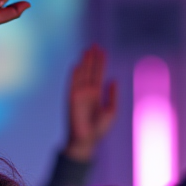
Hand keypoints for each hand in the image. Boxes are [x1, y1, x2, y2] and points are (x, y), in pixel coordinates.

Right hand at [63, 44, 117, 161]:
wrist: (87, 140)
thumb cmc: (100, 129)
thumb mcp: (112, 110)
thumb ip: (113, 95)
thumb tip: (113, 79)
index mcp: (96, 94)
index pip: (98, 74)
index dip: (100, 62)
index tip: (102, 50)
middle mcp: (87, 92)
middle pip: (90, 71)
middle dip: (92, 58)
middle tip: (95, 45)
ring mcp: (79, 95)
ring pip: (82, 74)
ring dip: (84, 62)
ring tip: (87, 50)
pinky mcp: (72, 99)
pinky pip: (73, 84)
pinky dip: (75, 74)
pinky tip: (78, 64)